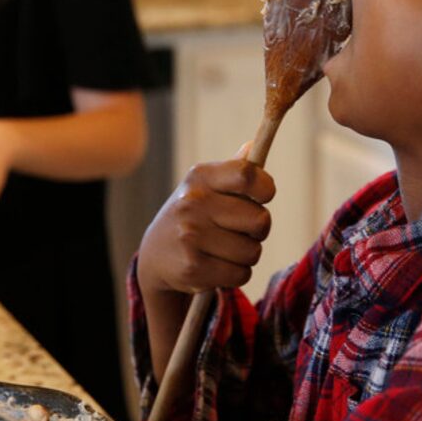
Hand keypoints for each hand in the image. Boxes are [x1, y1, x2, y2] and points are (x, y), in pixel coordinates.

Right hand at [137, 145, 274, 296]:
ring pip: (253, 251)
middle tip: (240, 231)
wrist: (155, 256)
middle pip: (260, 220)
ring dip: (247, 255)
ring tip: (225, 250)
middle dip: (258, 230)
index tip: (263, 197)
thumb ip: (233, 171)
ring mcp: (191, 236)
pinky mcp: (193, 268)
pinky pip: (241, 274)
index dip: (265, 188)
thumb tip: (253, 146)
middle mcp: (193, 202)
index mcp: (200, 177)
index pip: (248, 174)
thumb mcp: (205, 188)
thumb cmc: (193, 216)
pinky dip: (236, 275)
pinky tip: (217, 267)